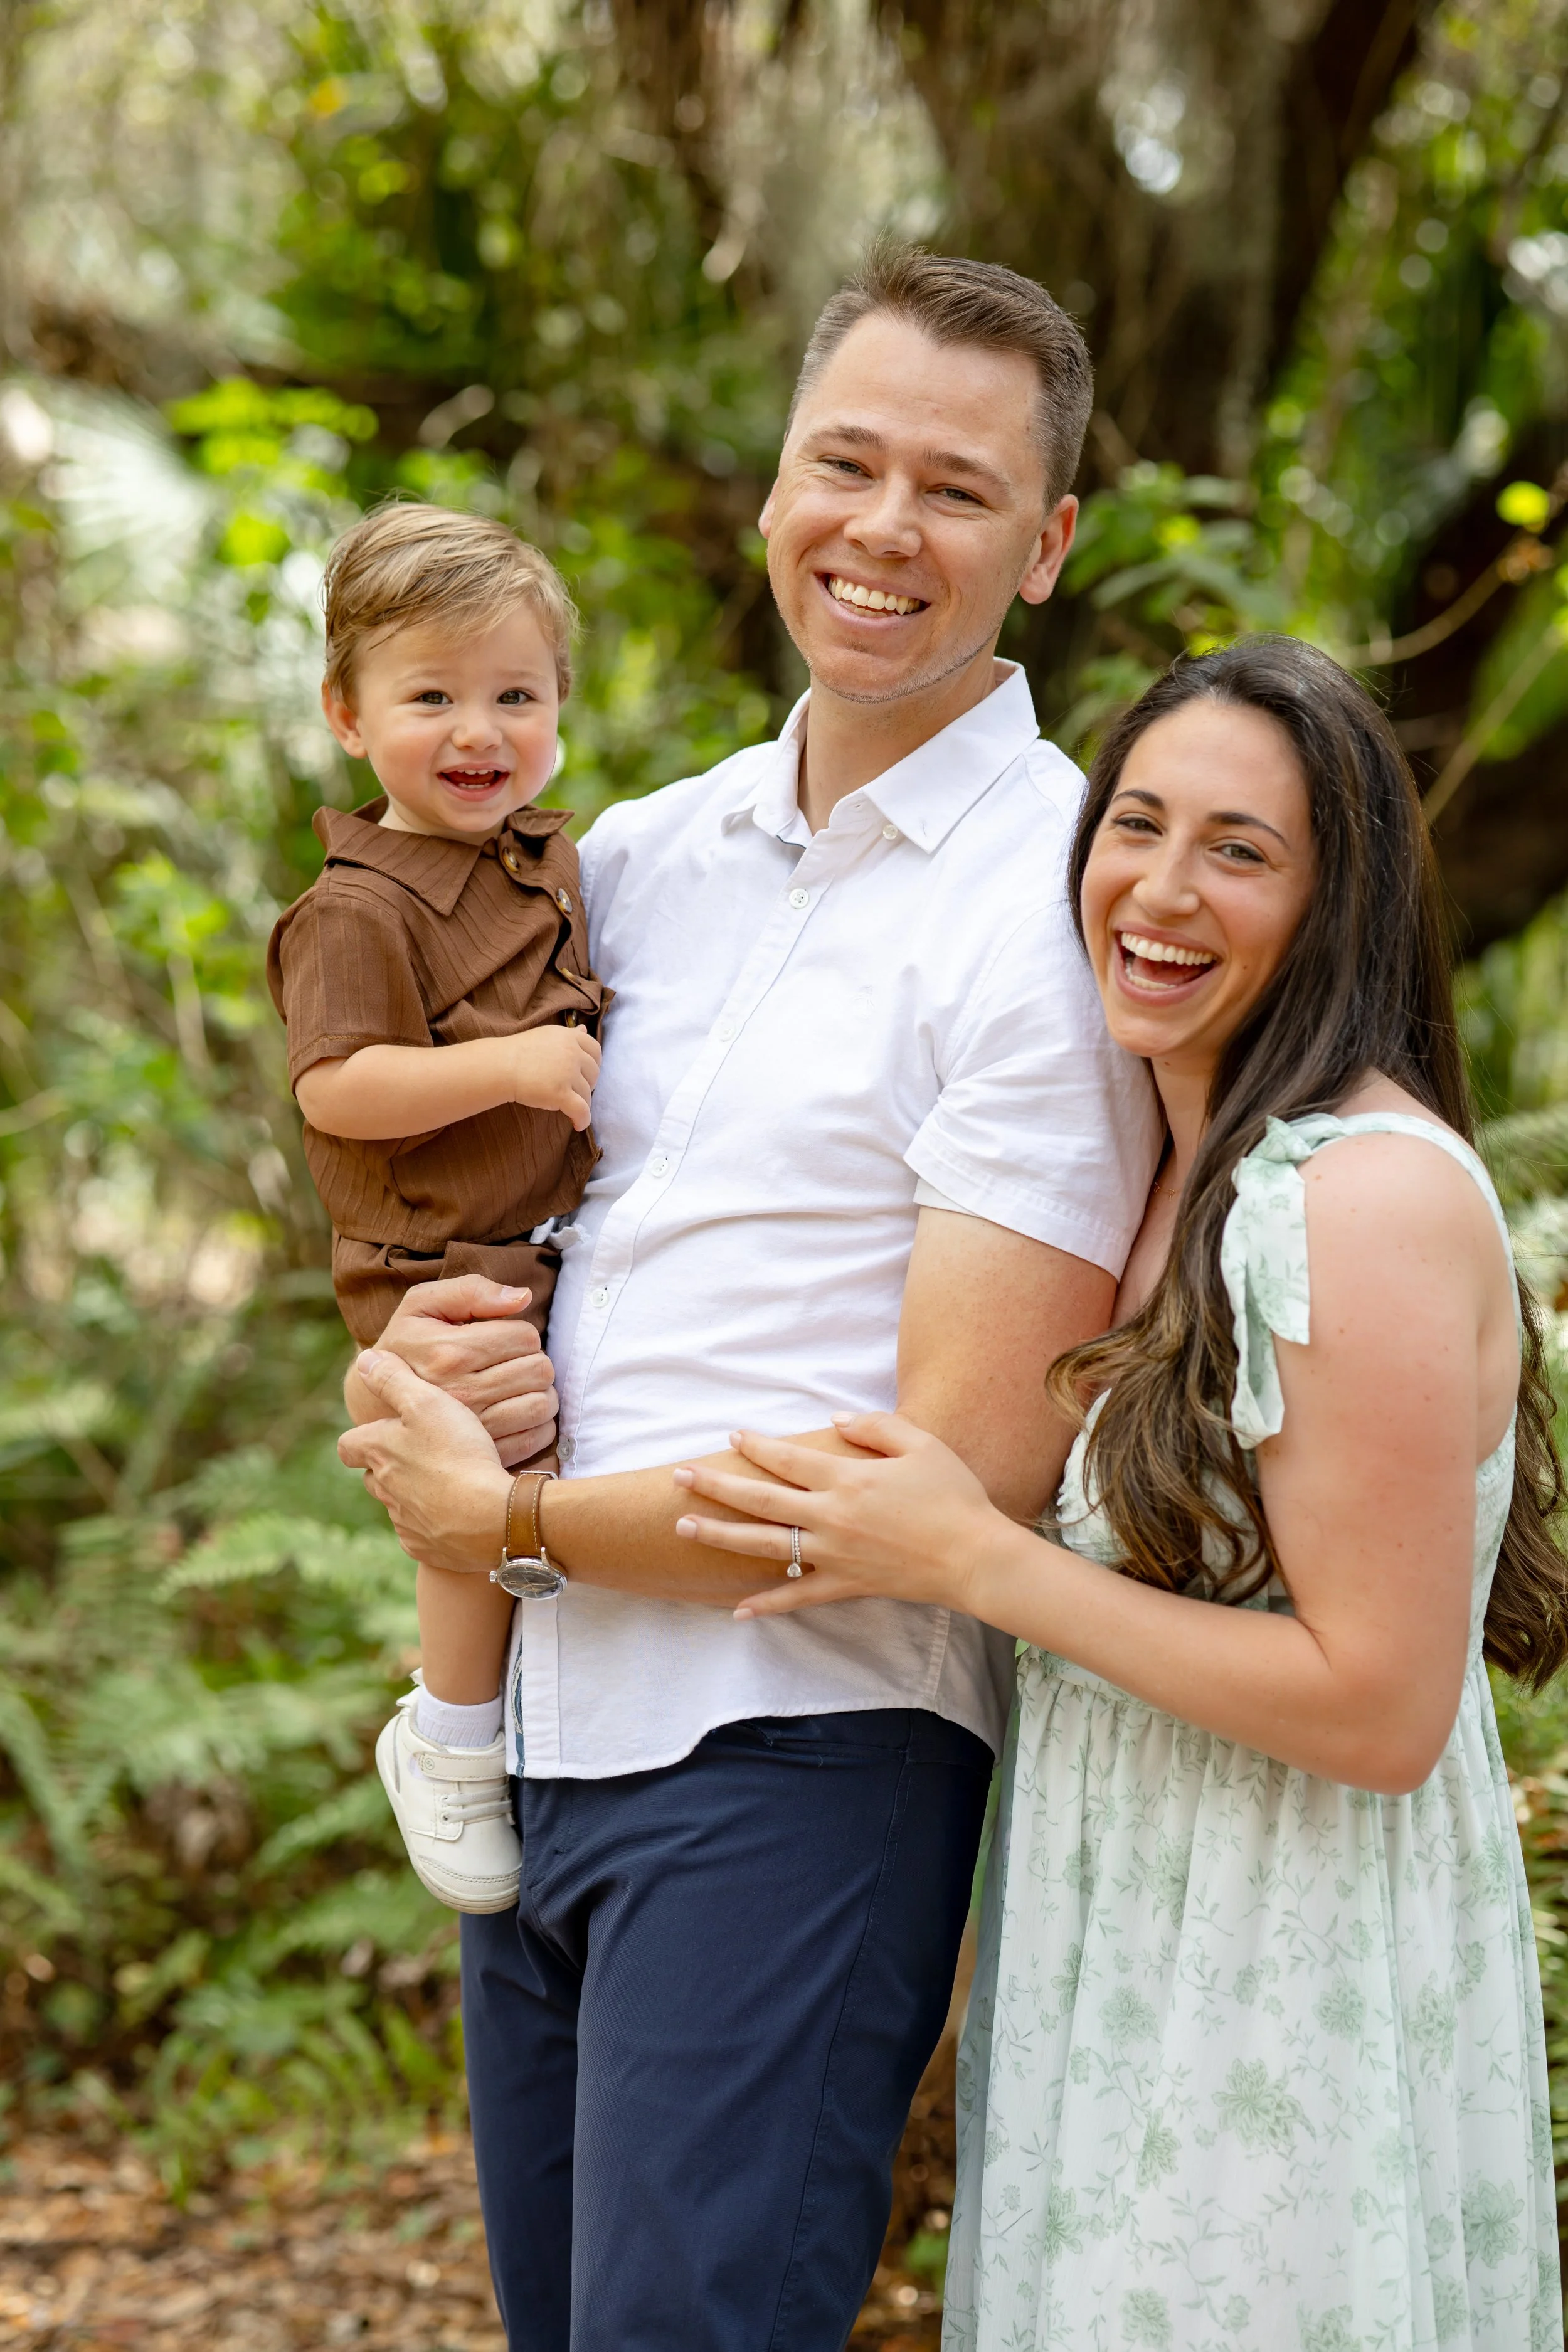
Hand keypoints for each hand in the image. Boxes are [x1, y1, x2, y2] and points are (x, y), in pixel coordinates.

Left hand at [338, 1350, 511, 1573]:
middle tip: (423, 1454)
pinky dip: (437, 1523)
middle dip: (392, 1467)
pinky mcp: (427, 1549)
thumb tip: (363, 1359)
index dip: (362, 1437)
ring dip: (417, 1494)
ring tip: (449, 1482)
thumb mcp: (427, 1403)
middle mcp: (385, 1492)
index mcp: (379, 1454)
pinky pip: (424, 1535)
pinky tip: (462, 1512)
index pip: (348, 1445)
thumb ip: (394, 1379)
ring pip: (400, 1506)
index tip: (382, 1432)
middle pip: (375, 1478)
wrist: (492, 1517)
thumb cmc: (459, 1453)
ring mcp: (405, 1524)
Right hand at [362, 1275, 557, 1467]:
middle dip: (533, 1359)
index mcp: (450, 1352)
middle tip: (514, 1360)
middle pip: (538, 1369)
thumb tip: (523, 1298)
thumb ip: (472, 1291)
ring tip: (520, 1383)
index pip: (524, 1336)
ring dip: (540, 1390)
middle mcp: (463, 1392)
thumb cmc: (404, 1345)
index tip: (504, 1338)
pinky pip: (536, 1436)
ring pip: (543, 1403)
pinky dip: (540, 1423)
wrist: (374, 1401)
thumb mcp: (422, 1305)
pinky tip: (520, 1408)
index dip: (521, 1333)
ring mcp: (474, 1427)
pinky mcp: (482, 1452)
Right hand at [507, 1025, 600, 1130]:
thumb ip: (568, 1035)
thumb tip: (584, 1029)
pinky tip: (577, 1124)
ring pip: (587, 1094)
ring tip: (569, 1108)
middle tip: (574, 1091)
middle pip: (593, 1073)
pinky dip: (582, 1119)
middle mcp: (572, 1053)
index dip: (594, 1064)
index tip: (585, 1073)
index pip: (596, 1050)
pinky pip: (581, 1110)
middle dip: (587, 1084)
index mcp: (569, 1037)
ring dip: (582, 1103)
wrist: (499, 1066)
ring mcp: (567, 1073)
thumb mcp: (547, 1036)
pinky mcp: (560, 1093)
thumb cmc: (518, 1052)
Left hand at [670, 1412, 998, 1619]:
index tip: (732, 1436)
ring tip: (684, 1527)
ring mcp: (834, 1554)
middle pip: (760, 1499)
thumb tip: (834, 1420)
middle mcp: (830, 1516)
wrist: (975, 1557)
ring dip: (721, 1535)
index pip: (787, 1458)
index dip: (757, 1446)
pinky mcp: (845, 1585)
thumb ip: (875, 1427)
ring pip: (765, 1545)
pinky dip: (766, 1605)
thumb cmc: (954, 1495)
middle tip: (678, 1476)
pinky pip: (797, 1598)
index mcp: (847, 1478)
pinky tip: (737, 1610)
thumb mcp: (921, 1444)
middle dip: (715, 1486)